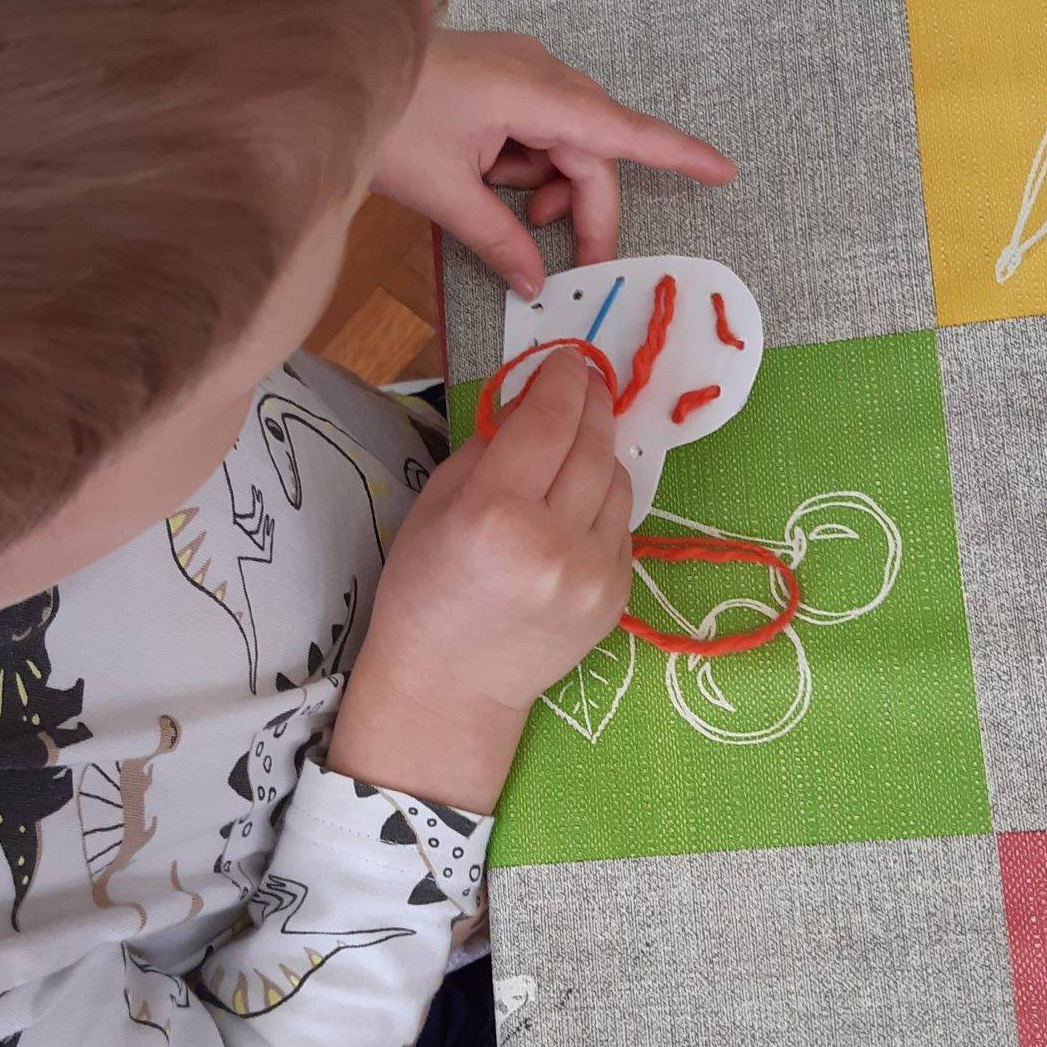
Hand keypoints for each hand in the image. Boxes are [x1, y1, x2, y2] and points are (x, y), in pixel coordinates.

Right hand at [327, 352, 632, 810]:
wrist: (450, 687)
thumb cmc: (426, 590)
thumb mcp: (437, 503)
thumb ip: (489, 445)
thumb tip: (535, 399)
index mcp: (493, 515)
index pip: (548, 422)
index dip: (563, 380)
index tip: (569, 359)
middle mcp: (552, 543)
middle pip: (592, 445)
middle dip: (591, 403)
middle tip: (585, 381)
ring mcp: (593, 575)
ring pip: (616, 481)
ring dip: (598, 454)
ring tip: (570, 450)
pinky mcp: (616, 597)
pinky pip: (620, 524)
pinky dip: (601, 503)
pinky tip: (571, 509)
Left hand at [372, 28, 735, 296]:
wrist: (334, 63)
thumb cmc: (385, 120)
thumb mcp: (442, 192)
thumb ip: (496, 239)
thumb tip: (534, 284)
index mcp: (533, 92)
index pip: (623, 130)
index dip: (677, 154)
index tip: (723, 172)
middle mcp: (539, 73)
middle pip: (592, 150)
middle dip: (586, 209)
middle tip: (574, 268)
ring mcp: (521, 71)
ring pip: (565, 143)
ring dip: (550, 188)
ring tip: (507, 212)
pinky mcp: (502, 77)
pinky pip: (537, 129)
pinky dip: (527, 165)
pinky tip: (491, 183)